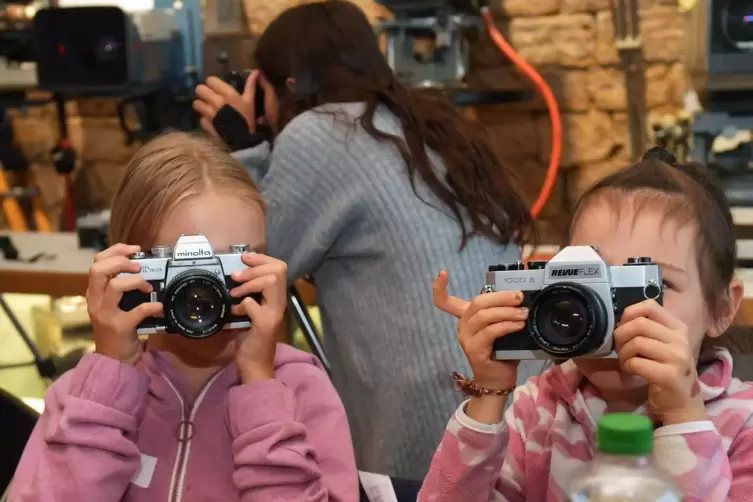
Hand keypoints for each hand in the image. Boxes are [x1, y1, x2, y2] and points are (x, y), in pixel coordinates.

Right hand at [86, 244, 162, 364]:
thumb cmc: (117, 331)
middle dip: (120, 261)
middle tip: (138, 266)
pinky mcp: (119, 327)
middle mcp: (95, 301)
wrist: (113, 361)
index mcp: (94, 293)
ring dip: (135, 281)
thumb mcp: (113, 306)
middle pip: (98, 269)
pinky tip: (160, 308)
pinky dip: (152, 307)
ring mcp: (105, 314)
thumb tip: (142, 268)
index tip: (134, 249)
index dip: (115, 251)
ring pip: (114, 286)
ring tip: (148, 287)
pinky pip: (137, 311)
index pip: (96, 262)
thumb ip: (120, 289)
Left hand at [193, 72, 257, 138]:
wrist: (244, 141)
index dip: (212, 84)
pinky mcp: (206, 124)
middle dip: (203, 93)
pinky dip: (204, 119)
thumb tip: (256, 71)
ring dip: (200, 105)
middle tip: (209, 98)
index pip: (210, 80)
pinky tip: (211, 121)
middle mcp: (216, 101)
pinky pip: (200, 118)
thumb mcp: (250, 102)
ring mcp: (209, 113)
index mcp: (227, 94)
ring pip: (196, 103)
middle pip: (199, 89)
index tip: (216, 89)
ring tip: (207, 109)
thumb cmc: (248, 119)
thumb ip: (251, 86)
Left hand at [229, 253, 287, 381]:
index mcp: (276, 297)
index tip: (245, 258)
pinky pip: (253, 305)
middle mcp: (279, 303)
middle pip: (277, 270)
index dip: (262, 258)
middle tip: (236, 277)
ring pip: (270, 282)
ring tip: (235, 293)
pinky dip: (242, 305)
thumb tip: (234, 274)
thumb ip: (249, 294)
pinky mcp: (265, 325)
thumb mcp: (250, 310)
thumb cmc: (250, 337)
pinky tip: (235, 312)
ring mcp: (274, 313)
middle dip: (254, 269)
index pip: (279, 267)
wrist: (254, 364)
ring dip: (249, 283)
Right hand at [434, 272, 522, 389]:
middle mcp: (463, 326)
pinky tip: (518, 325)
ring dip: (506, 312)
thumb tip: (522, 297)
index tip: (442, 273)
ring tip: (523, 313)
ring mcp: (466, 338)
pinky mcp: (474, 350)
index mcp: (467, 318)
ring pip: (484, 316)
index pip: (446, 302)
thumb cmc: (501, 351)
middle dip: (500, 297)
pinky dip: (506, 325)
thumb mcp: (502, 327)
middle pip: (477, 303)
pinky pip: (490, 332)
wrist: (498, 380)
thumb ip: (504, 312)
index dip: (440, 288)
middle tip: (519, 296)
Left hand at [615, 300, 707, 424]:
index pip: (650, 306)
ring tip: (627, 361)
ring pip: (636, 342)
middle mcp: (681, 340)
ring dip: (623, 353)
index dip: (629, 313)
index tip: (624, 328)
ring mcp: (677, 358)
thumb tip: (622, 319)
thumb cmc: (666, 371)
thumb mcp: (663, 345)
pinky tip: (632, 371)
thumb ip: (648, 329)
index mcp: (678, 328)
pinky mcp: (669, 376)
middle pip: (639, 324)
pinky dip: (627, 366)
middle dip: (621, 335)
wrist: (682, 404)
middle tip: (620, 349)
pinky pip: (636, 363)